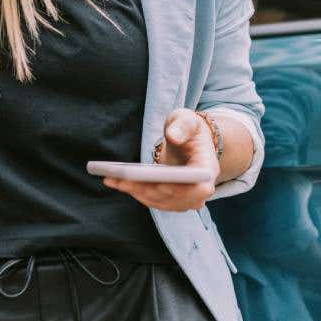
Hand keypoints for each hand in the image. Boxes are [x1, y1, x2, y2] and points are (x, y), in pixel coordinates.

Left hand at [102, 109, 219, 211]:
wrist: (187, 140)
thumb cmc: (186, 128)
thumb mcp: (187, 119)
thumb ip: (182, 125)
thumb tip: (173, 136)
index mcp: (208, 168)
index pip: (199, 188)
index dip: (180, 190)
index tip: (159, 183)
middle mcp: (200, 189)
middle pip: (174, 197)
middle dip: (147, 189)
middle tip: (121, 179)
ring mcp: (186, 198)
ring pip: (160, 201)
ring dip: (136, 192)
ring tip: (113, 179)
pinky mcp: (172, 201)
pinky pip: (153, 201)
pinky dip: (135, 192)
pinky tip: (116, 182)